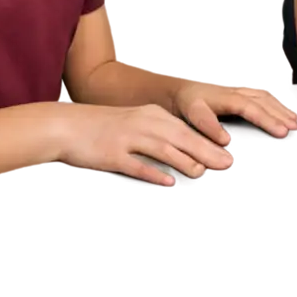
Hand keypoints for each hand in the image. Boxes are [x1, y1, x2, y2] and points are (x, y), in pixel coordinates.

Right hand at [55, 102, 234, 185]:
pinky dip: (154, 172)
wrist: (67, 126)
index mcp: (151, 115)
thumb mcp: (135, 123)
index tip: (228, 152)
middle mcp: (142, 123)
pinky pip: (136, 164)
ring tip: (202, 172)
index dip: (208, 141)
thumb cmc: (103, 127)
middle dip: (205, 150)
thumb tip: (187, 154)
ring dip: (184, 160)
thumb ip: (158, 136)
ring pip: (161, 149)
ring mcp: (126, 138)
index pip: (186, 129)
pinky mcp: (112, 154)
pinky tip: (168, 182)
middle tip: (227, 164)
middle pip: (180, 137)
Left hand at [172, 81, 296, 146]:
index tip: (282, 132)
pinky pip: (263, 95)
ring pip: (265, 96)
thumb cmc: (187, 104)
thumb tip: (227, 141)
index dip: (267, 119)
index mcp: (226, 97)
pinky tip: (288, 110)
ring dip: (281, 108)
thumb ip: (208, 126)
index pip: (251, 108)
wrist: (182, 88)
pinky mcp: (242, 92)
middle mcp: (236, 91)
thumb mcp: (192, 114)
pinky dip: (278, 102)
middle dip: (279, 115)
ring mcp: (240, 90)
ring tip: (295, 122)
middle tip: (294, 129)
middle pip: (262, 101)